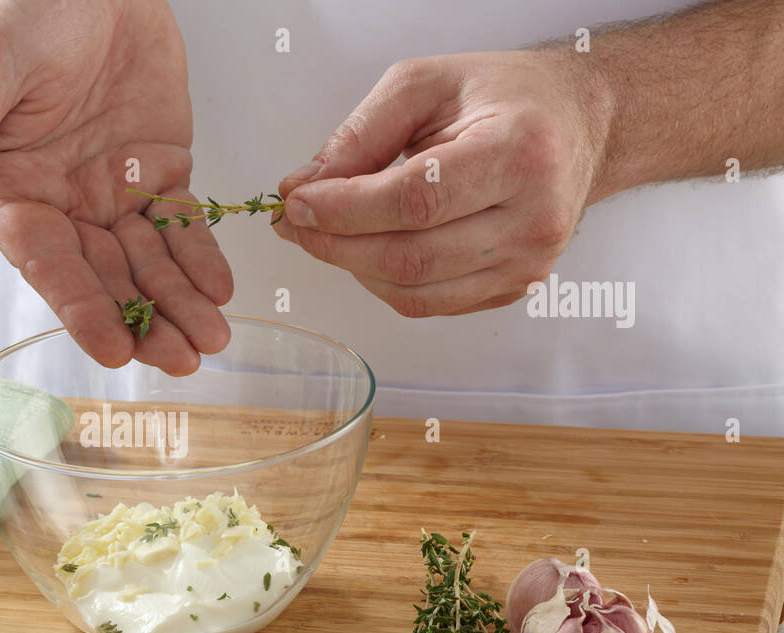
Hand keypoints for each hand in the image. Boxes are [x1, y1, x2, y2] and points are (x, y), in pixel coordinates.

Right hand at [0, 0, 232, 373]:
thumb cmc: (24, 13)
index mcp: (12, 195)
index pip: (48, 264)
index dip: (81, 308)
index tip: (112, 349)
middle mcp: (63, 206)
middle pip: (105, 278)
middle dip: (143, 323)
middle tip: (180, 360)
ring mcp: (113, 194)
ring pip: (149, 263)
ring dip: (180, 304)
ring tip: (211, 340)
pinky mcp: (160, 173)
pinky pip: (183, 225)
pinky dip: (202, 259)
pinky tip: (221, 291)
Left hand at [273, 51, 609, 316]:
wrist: (579, 123)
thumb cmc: (507, 97)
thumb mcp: (426, 85)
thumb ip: (360, 134)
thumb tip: (303, 188)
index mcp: (519, 152)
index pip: (415, 201)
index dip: (345, 210)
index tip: (298, 204)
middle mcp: (533, 217)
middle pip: (411, 257)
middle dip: (336, 245)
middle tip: (296, 224)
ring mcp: (528, 262)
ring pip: (415, 292)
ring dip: (354, 268)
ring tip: (326, 235)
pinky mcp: (515, 288)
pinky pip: (431, 304)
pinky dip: (385, 283)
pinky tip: (368, 250)